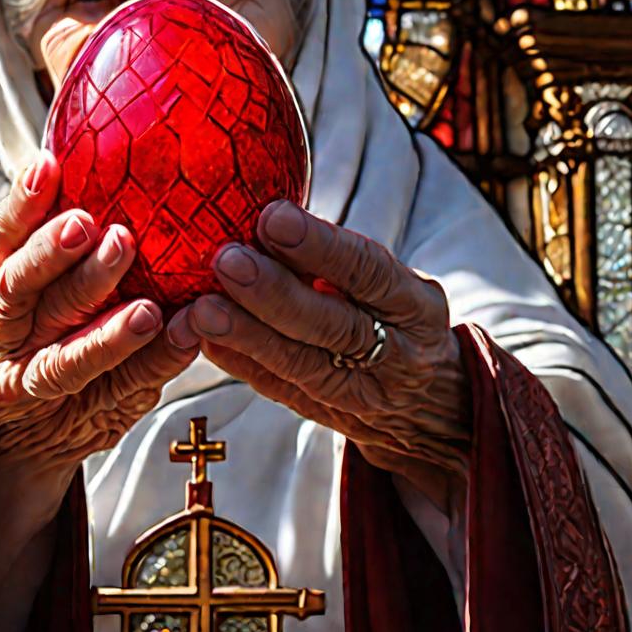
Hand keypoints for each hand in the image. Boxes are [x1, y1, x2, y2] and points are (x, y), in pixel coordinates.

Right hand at [0, 150, 196, 473]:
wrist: (16, 426)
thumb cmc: (39, 326)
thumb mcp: (32, 278)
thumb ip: (54, 230)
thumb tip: (96, 150)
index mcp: (0, 281)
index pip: (2, 238)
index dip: (21, 204)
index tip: (46, 167)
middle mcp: (8, 328)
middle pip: (22, 289)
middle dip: (55, 256)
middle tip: (92, 227)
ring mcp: (33, 376)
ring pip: (62, 354)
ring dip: (106, 330)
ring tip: (146, 309)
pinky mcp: (75, 411)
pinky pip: (114, 388)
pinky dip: (150, 363)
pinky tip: (183, 336)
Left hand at [168, 200, 469, 505]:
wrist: (429, 403)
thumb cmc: (392, 317)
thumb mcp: (391, 284)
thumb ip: (338, 257)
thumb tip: (265, 215)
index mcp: (414, 305)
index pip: (369, 271)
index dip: (320, 246)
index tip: (272, 217)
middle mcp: (394, 352)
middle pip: (333, 325)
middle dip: (275, 292)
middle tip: (227, 261)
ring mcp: (361, 392)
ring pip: (302, 365)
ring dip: (247, 334)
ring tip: (202, 308)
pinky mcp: (327, 416)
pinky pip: (279, 390)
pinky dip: (240, 363)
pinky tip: (204, 339)